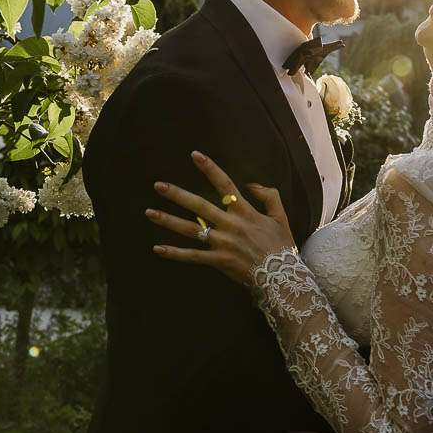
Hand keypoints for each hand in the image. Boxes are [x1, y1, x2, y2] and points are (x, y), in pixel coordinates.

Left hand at [147, 151, 296, 286]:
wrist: (282, 277)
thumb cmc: (282, 246)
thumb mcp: (281, 217)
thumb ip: (269, 196)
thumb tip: (251, 184)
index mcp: (245, 212)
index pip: (225, 184)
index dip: (210, 169)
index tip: (194, 155)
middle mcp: (230, 225)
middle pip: (199, 205)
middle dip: (177, 194)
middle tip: (158, 185)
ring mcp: (222, 243)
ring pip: (191, 229)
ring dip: (169, 221)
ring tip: (150, 213)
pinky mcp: (218, 261)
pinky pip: (193, 257)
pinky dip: (175, 254)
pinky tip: (158, 249)